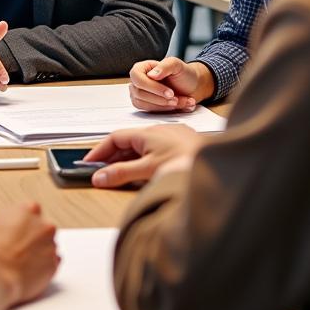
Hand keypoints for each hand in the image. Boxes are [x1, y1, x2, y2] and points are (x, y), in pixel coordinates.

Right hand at [0, 202, 59, 305]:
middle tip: (18, 246)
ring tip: (20, 262)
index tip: (16, 228)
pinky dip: (42, 267)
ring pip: (48, 246)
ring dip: (38, 252)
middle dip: (32, 236)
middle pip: (42, 228)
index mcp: (28, 210)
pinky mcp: (53, 265)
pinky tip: (29, 270)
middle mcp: (44, 225)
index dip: (21, 221)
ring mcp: (51, 246)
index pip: (30, 210)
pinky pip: (51, 264)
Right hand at [82, 125, 201, 188]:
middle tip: (101, 174)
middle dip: (113, 159)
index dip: (100, 151)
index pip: (115, 138)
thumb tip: (99, 177)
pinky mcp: (183, 146)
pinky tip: (147, 174)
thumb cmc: (186, 162)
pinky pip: (156, 151)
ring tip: (120, 177)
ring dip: (129, 161)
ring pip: (143, 148)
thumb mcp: (149, 171)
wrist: (220, 166)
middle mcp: (158, 132)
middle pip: (128, 143)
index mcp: (147, 133)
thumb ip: (122, 174)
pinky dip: (145, 161)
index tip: (89, 164)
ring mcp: (171, 138)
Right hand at [128, 58, 214, 112]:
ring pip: (144, 105)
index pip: (138, 79)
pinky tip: (177, 105)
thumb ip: (165, 66)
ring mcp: (139, 94)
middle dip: (161, 99)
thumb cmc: (183, 74)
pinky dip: (166, 110)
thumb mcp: (176, 65)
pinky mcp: (145, 105)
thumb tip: (151, 75)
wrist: (191, 86)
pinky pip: (150, 112)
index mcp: (141, 68)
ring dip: (164, 106)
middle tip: (176, 99)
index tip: (170, 93)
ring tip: (180, 101)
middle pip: (140, 94)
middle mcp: (138, 82)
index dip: (153, 88)